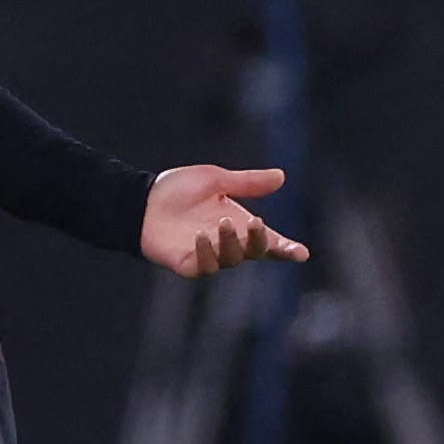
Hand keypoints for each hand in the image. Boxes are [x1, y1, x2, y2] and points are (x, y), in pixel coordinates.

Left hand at [142, 165, 311, 277]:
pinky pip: (204, 266)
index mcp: (240, 224)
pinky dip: (206, 253)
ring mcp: (209, 256)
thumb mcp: (217, 180)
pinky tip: (201, 236)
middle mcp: (228, 243)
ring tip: (222, 223)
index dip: (286, 249)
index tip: (301, 253)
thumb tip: (281, 176)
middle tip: (255, 222)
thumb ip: (248, 183)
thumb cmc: (178, 190)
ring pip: (231, 259)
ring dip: (231, 243)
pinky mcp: (188, 264)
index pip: (269, 241)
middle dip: (259, 240)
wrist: (142, 199)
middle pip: (255, 252)